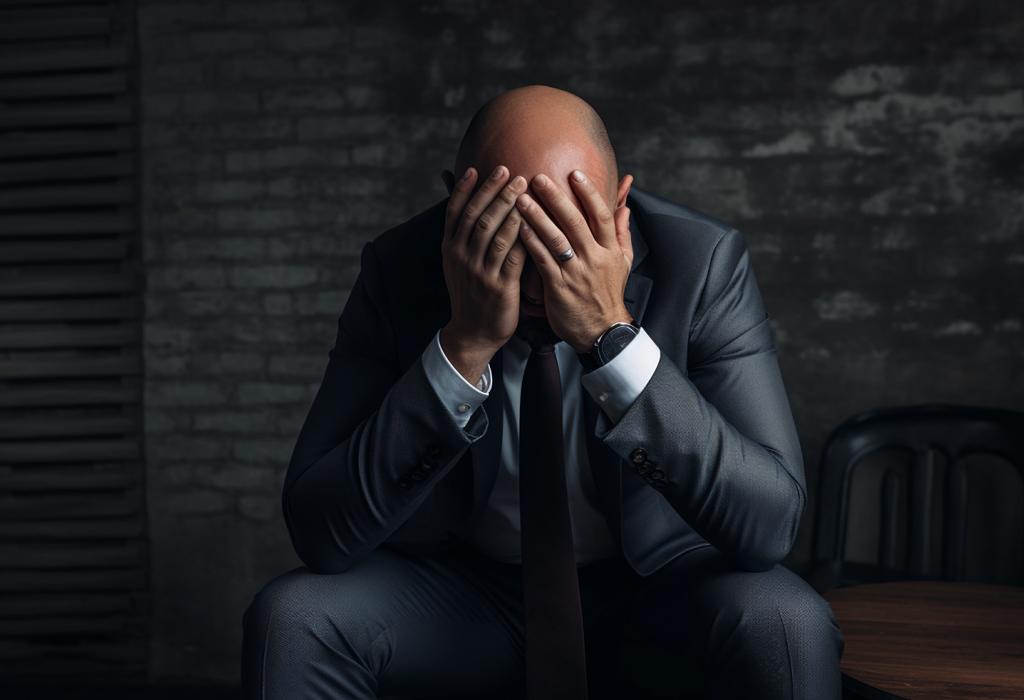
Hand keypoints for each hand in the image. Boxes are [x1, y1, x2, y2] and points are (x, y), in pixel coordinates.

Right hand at [440, 164, 527, 381]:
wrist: (473, 332)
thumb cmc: (471, 291)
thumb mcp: (457, 262)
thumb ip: (462, 233)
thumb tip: (461, 203)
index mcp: (450, 248)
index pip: (457, 212)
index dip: (467, 189)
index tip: (481, 168)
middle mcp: (462, 257)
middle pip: (478, 217)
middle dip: (495, 192)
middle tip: (511, 171)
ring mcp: (480, 272)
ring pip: (495, 233)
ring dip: (510, 207)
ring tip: (524, 188)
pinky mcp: (499, 287)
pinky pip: (513, 256)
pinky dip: (523, 236)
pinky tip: (534, 220)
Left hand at [514, 169, 634, 352]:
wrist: (602, 331)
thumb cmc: (608, 294)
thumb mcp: (622, 263)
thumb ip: (622, 232)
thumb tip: (626, 206)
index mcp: (610, 250)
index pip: (601, 215)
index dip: (589, 193)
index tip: (574, 173)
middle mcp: (594, 258)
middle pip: (575, 222)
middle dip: (556, 198)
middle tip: (538, 178)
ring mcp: (576, 273)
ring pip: (556, 239)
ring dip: (537, 217)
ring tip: (520, 199)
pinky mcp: (559, 287)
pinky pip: (543, 260)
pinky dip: (531, 243)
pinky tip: (518, 228)